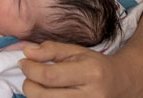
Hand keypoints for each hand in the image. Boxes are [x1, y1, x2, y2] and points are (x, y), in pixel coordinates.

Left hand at [19, 41, 133, 97]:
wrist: (119, 84)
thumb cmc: (95, 66)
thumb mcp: (76, 51)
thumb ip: (51, 50)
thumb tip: (26, 52)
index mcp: (90, 73)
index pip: (50, 75)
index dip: (30, 69)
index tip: (24, 62)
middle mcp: (90, 96)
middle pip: (44, 96)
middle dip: (28, 84)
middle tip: (29, 75)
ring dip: (35, 95)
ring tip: (38, 85)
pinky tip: (47, 93)